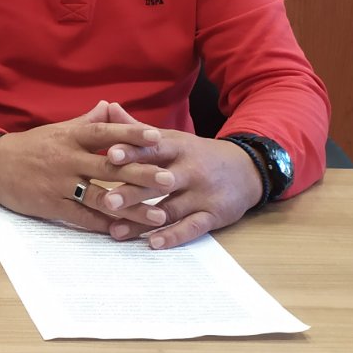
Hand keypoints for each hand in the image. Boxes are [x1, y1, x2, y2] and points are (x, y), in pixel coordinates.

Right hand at [0, 100, 168, 233]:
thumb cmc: (31, 147)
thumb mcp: (58, 130)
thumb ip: (86, 121)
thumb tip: (111, 107)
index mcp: (70, 137)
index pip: (103, 133)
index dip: (130, 133)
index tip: (156, 135)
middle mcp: (67, 159)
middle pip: (109, 167)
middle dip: (141, 174)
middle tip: (169, 179)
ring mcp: (59, 184)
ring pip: (100, 197)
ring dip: (131, 208)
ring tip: (158, 216)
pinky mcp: (52, 205)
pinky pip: (83, 217)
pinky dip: (105, 225)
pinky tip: (127, 232)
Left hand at [92, 102, 263, 248]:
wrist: (246, 169)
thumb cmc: (196, 153)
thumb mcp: (171, 138)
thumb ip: (138, 128)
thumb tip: (108, 108)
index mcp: (176, 147)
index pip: (152, 149)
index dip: (132, 152)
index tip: (110, 155)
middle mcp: (189, 169)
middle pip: (158, 181)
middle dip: (132, 191)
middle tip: (106, 201)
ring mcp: (202, 193)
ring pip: (170, 208)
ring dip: (143, 221)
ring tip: (116, 231)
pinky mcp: (214, 215)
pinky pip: (192, 227)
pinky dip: (173, 236)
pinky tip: (153, 244)